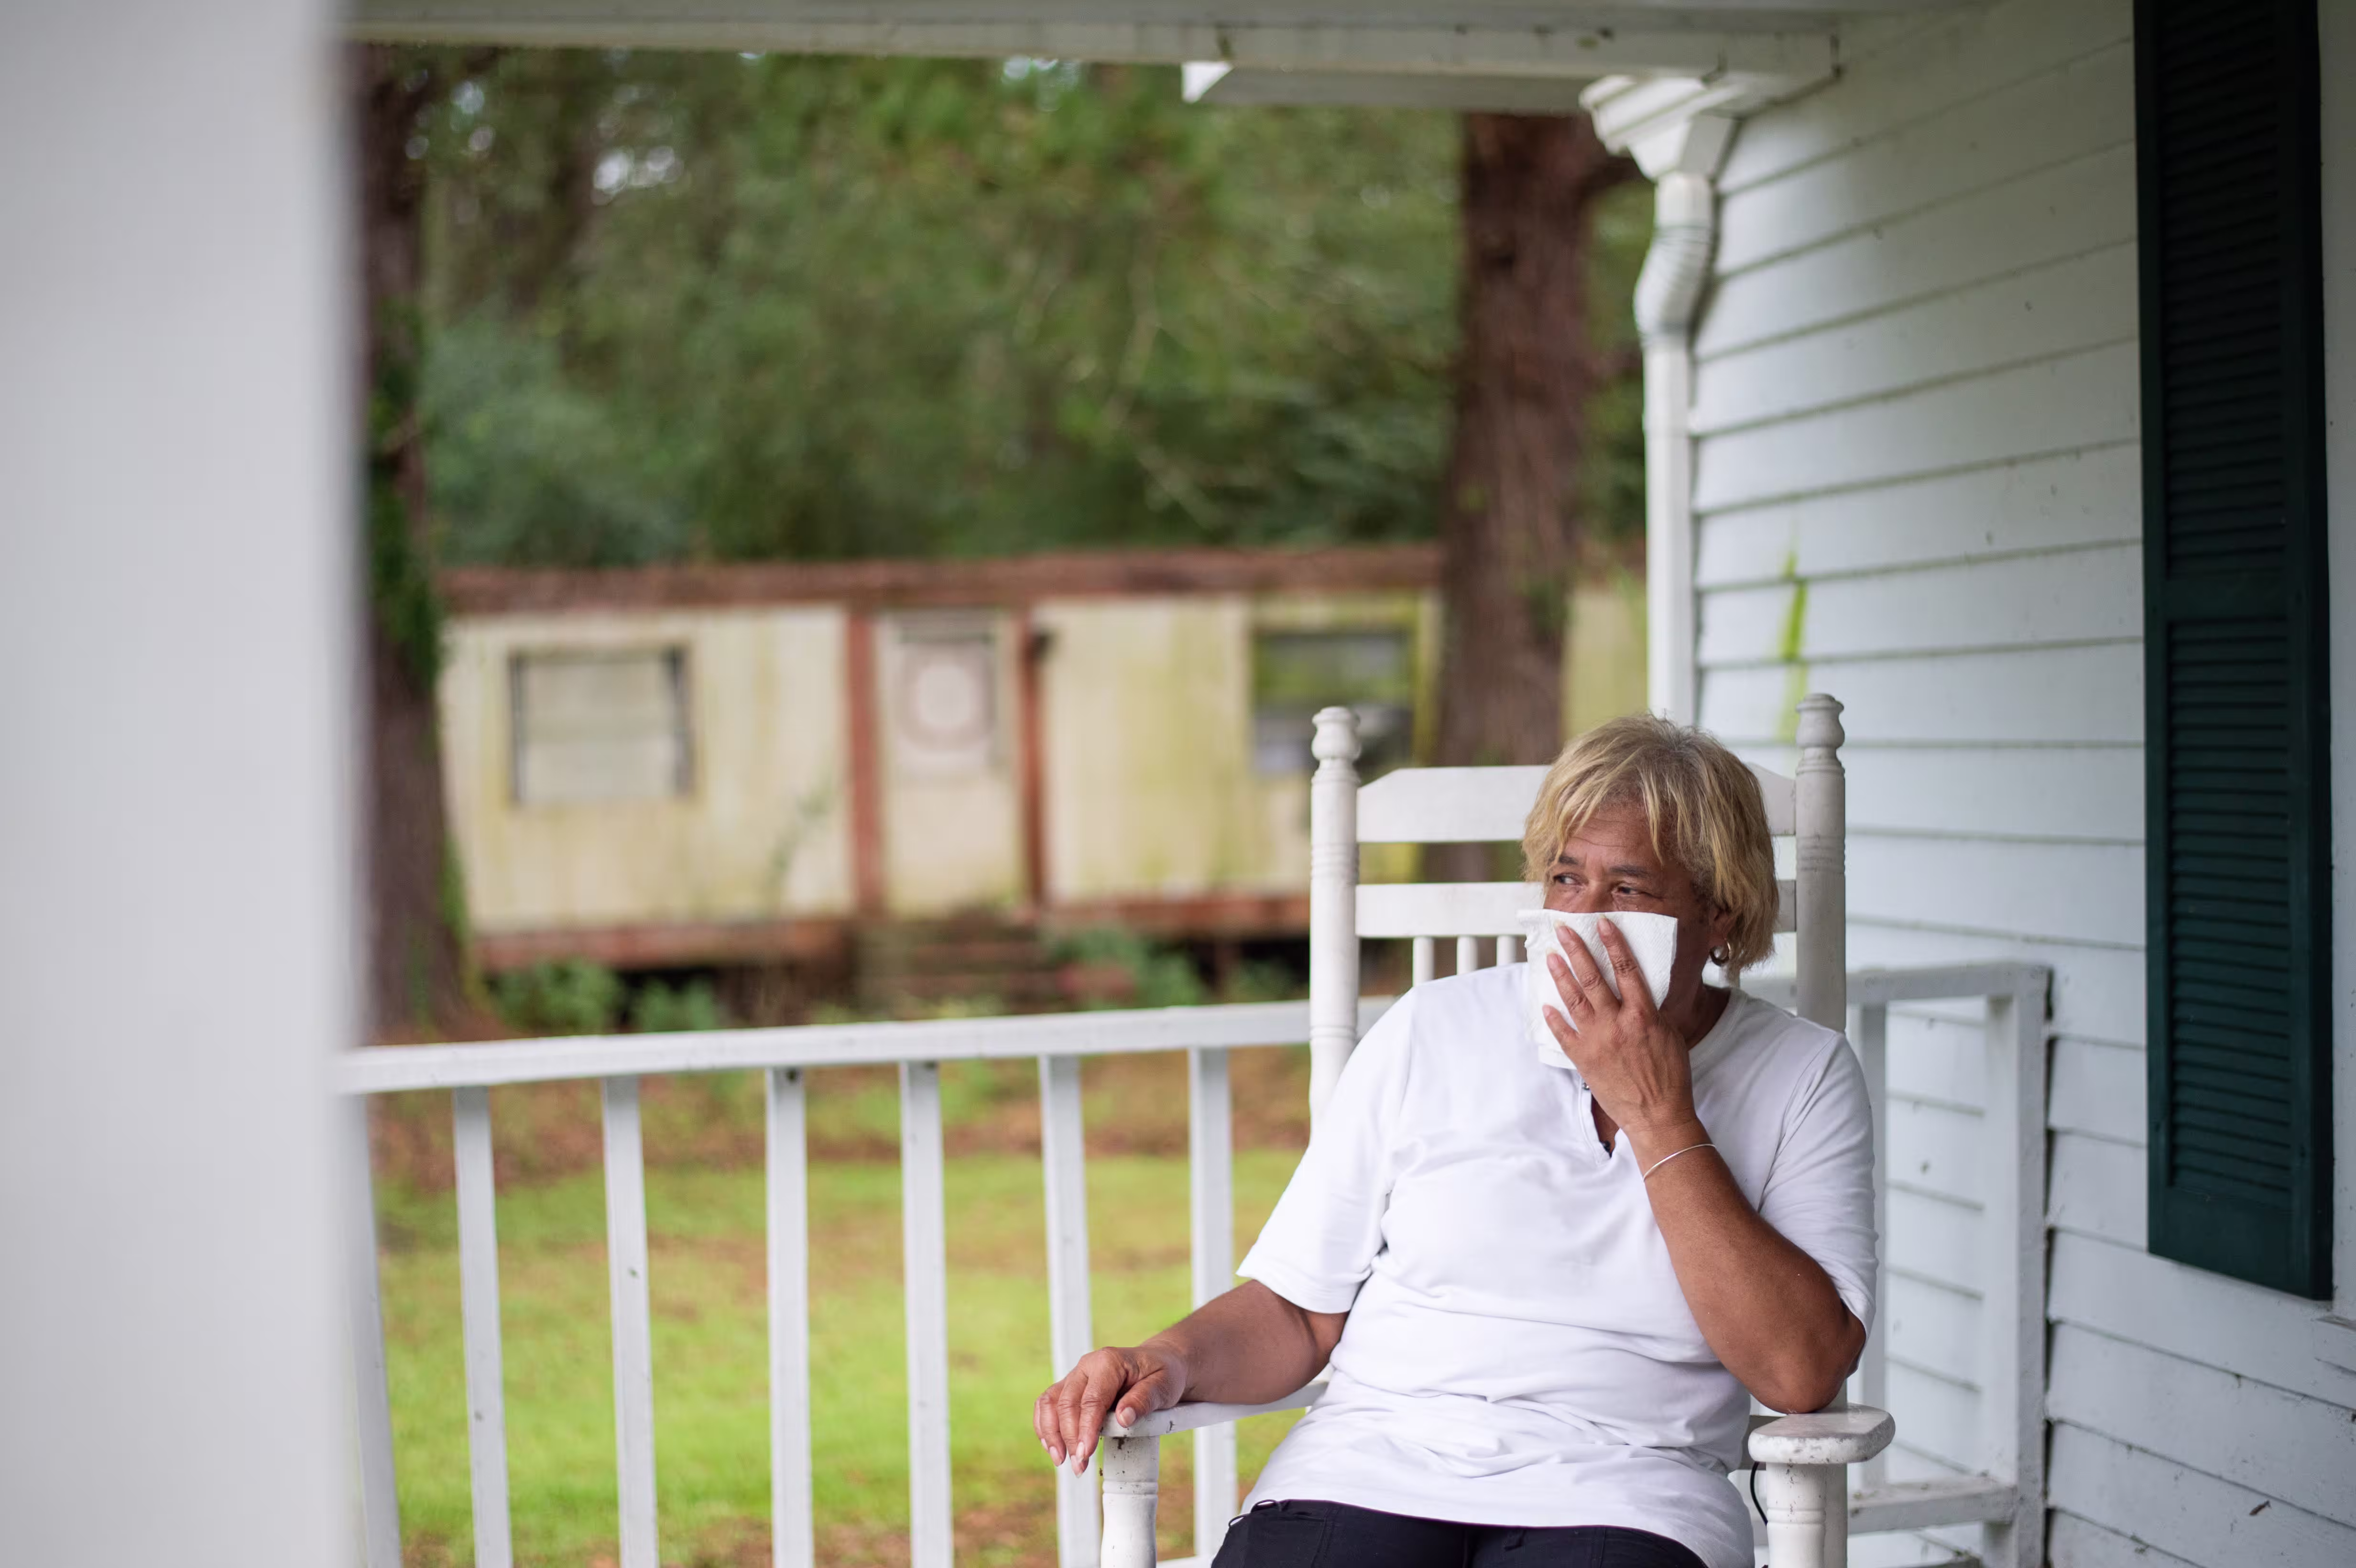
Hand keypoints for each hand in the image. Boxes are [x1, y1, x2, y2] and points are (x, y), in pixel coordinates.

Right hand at [1033, 1343, 1186, 1473]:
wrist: (1159, 1364)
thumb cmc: (1162, 1375)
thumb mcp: (1163, 1386)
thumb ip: (1144, 1400)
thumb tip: (1124, 1419)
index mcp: (1108, 1362)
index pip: (1091, 1399)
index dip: (1086, 1428)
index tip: (1085, 1452)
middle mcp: (1087, 1366)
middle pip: (1067, 1403)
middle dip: (1069, 1438)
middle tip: (1079, 1466)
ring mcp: (1076, 1376)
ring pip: (1051, 1403)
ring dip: (1052, 1433)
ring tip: (1061, 1461)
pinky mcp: (1070, 1387)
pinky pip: (1048, 1404)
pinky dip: (1045, 1426)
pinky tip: (1054, 1447)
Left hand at [1542, 917, 1703, 1151]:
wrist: (1658, 1115)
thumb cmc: (1670, 1077)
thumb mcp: (1670, 1036)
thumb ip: (1653, 1011)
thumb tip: (1642, 991)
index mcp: (1644, 1015)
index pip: (1627, 969)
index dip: (1613, 943)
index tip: (1602, 924)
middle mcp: (1618, 1023)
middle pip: (1593, 978)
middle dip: (1577, 950)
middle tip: (1563, 931)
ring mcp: (1598, 1041)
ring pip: (1574, 1000)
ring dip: (1561, 976)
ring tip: (1550, 958)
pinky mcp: (1584, 1059)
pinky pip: (1563, 1034)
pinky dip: (1553, 1018)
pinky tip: (1545, 1004)